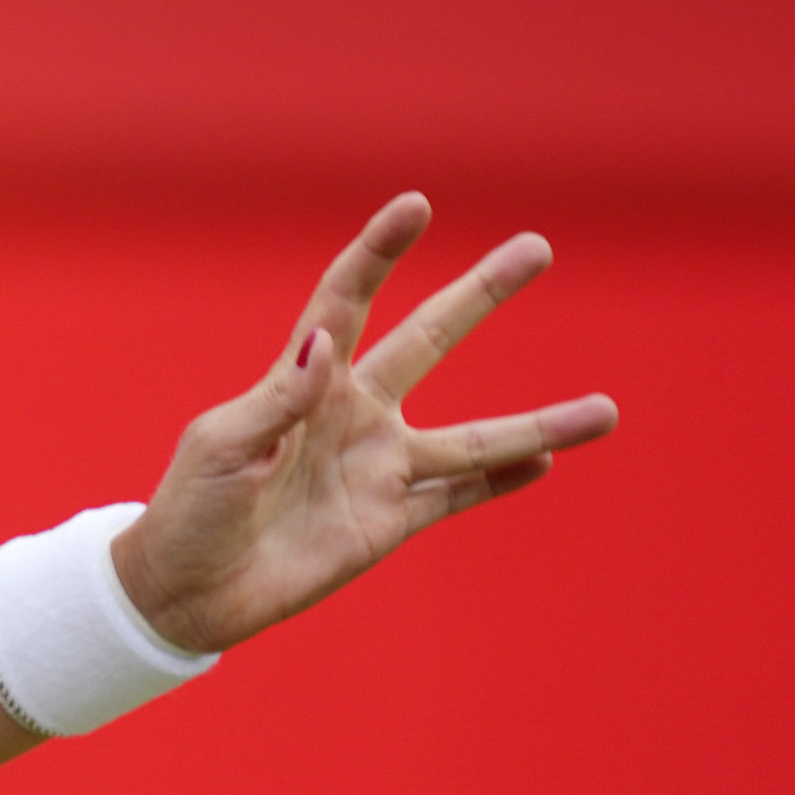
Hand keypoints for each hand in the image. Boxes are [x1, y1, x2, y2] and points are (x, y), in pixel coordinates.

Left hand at [112, 193, 618, 654]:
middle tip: (537, 247)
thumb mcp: (223, 447)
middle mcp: (351, 414)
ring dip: (540, 425)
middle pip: (429, 340)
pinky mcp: (388, 522)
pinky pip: (457, 497)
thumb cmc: (189, 508)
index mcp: (300, 381)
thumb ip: (279, 399)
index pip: (346, 300)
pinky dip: (504, 482)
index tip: (416, 206)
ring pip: (475, 438)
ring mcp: (376, 467)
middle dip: (481, 294)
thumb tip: (327, 341)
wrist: (187, 589)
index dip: (379, 253)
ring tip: (607, 410)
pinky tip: (549, 463)